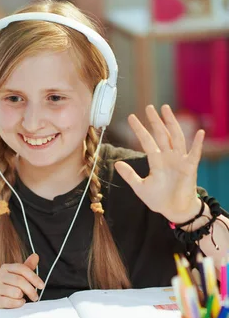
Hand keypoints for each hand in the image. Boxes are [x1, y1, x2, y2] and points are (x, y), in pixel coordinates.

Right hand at [0, 253, 44, 308]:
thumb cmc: (7, 287)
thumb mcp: (17, 276)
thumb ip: (27, 267)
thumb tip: (35, 256)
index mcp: (5, 268)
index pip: (22, 269)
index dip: (34, 277)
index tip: (41, 285)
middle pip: (20, 281)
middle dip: (31, 290)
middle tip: (35, 297)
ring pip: (16, 292)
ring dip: (22, 297)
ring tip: (20, 298)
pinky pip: (10, 302)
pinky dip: (17, 304)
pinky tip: (17, 302)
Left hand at [114, 104, 204, 222]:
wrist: (173, 211)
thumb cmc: (159, 199)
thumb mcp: (140, 187)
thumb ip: (129, 175)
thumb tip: (117, 164)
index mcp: (157, 160)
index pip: (147, 141)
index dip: (139, 129)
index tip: (131, 117)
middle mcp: (168, 157)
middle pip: (162, 134)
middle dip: (155, 121)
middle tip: (149, 107)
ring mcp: (180, 160)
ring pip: (176, 137)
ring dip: (172, 123)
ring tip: (166, 110)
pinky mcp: (190, 168)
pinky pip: (195, 153)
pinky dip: (198, 143)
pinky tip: (200, 133)